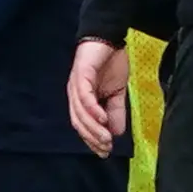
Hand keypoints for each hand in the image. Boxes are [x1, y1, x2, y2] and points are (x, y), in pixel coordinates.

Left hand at [68, 38, 129, 157]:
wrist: (110, 38)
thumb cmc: (111, 64)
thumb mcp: (117, 93)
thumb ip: (115, 112)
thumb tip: (116, 133)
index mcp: (82, 100)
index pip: (83, 125)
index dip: (92, 140)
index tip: (105, 152)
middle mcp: (75, 95)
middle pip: (79, 122)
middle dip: (92, 138)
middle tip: (106, 149)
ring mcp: (76, 85)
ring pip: (80, 112)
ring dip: (93, 128)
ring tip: (107, 140)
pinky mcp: (81, 75)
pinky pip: (84, 96)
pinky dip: (93, 109)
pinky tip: (102, 119)